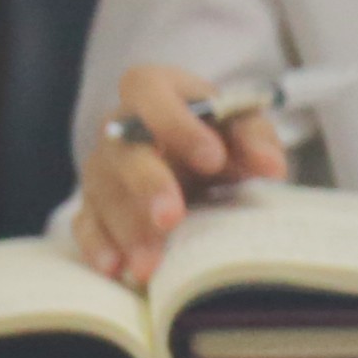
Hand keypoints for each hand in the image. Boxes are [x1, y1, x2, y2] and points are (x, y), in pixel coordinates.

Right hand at [71, 62, 286, 282]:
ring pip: (103, 195)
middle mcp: (118, 127)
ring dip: (126, 231)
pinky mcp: (92, 204)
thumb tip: (272, 167)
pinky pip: (86, 224)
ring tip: (148, 265)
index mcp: (151, 89)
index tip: (213, 158)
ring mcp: (101, 168)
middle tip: (170, 218)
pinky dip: (98, 247)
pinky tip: (114, 269)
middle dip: (147, 185)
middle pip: (122, 151)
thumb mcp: (241, 122)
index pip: (149, 92)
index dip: (177, 124)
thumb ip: (255, 138)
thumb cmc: (216, 129)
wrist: (192, 148)